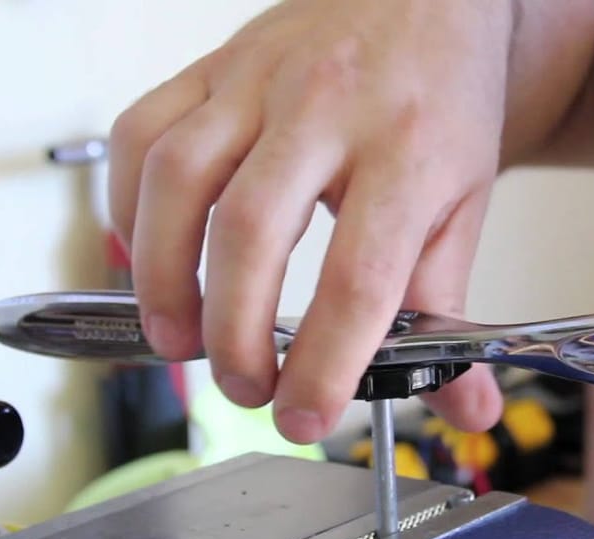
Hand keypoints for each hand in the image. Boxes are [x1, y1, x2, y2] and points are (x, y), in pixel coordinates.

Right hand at [109, 0, 593, 443]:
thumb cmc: (439, 96)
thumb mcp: (464, 200)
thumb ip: (447, 306)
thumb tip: (462, 405)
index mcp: (408, 149)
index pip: (360, 276)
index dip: (324, 362)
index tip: (306, 415)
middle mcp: (327, 108)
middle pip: (252, 230)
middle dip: (232, 331)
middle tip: (241, 386)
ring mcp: (258, 81)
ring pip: (178, 177)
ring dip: (162, 275)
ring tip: (176, 339)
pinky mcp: (211, 68)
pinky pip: (141, 134)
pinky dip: (129, 206)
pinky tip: (150, 254)